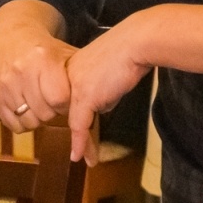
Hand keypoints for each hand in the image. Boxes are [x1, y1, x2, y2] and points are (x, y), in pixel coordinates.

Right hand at [0, 3, 75, 135]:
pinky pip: (13, 125)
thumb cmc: (45, 49)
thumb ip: (79, 75)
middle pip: (44, 114)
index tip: (65, 100)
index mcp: (43, 59)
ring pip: (29, 122)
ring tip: (40, 104)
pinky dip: (22, 122)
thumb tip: (100, 98)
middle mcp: (21, 71)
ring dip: (38, 118)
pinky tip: (27, 108)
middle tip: (52, 102)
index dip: (66, 105)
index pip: (59, 99)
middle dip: (52, 112)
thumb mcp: (65, 54)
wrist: (13, 37)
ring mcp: (6, 84)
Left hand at [65, 18, 152, 164]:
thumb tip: (102, 107)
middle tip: (82, 153)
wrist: (135, 43)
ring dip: (83, 142)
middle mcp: (67, 76)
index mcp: (71, 67)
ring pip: (74, 120)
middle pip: (70, 110)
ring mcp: (73, 86)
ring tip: (89, 158)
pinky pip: (79, 125)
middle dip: (79, 133)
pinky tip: (79, 156)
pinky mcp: (84, 96)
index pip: (68, 97)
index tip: (77, 133)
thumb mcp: (110, 73)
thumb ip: (102, 90)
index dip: (73, 116)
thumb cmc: (129, 53)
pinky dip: (81, 143)